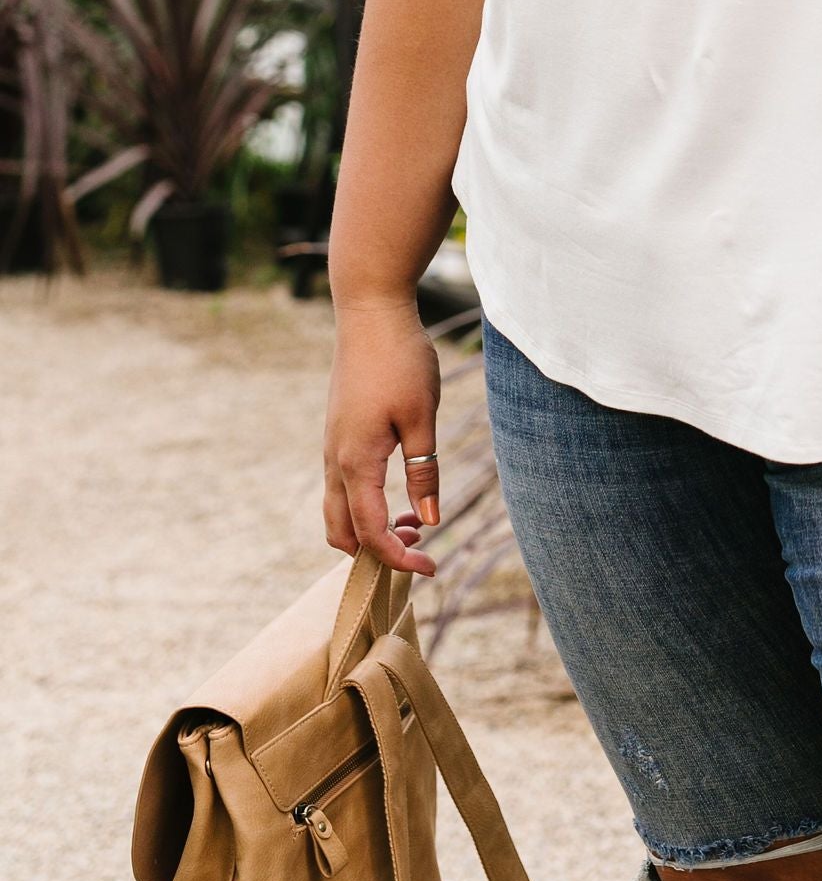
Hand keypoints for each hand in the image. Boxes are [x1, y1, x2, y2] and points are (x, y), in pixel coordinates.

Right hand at [324, 297, 440, 575]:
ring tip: (412, 520)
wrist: (370, 312)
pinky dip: (364, 503)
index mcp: (355, 462)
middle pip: (342, 532)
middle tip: (419, 547)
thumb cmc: (401, 360)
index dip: (397, 559)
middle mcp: (335, 460)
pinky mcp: (338, 433)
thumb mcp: (423, 416)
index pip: (370, 532)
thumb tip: (427, 520)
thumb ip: (424, 470)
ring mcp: (332, 446)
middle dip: (375, 552)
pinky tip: (397, 489)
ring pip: (338, 510)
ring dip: (368, 528)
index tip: (430, 568)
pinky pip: (342, 485)